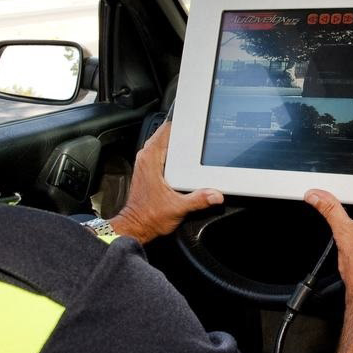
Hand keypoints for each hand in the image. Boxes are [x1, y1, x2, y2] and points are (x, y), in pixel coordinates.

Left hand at [111, 121, 223, 243]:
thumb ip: (199, 199)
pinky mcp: (147, 169)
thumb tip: (216, 194)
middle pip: (166, 134)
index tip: (195, 126)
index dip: (182, 126)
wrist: (136, 227)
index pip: (165, 130)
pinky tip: (184, 159)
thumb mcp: (178, 208)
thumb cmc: (149, 217)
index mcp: (150, 159)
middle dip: (182, 134)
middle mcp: (146, 158)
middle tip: (199, 136)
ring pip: (163, 142)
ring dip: (177, 143)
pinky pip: (160, 152)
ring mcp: (145, 163)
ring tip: (194, 146)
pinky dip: (172, 152)